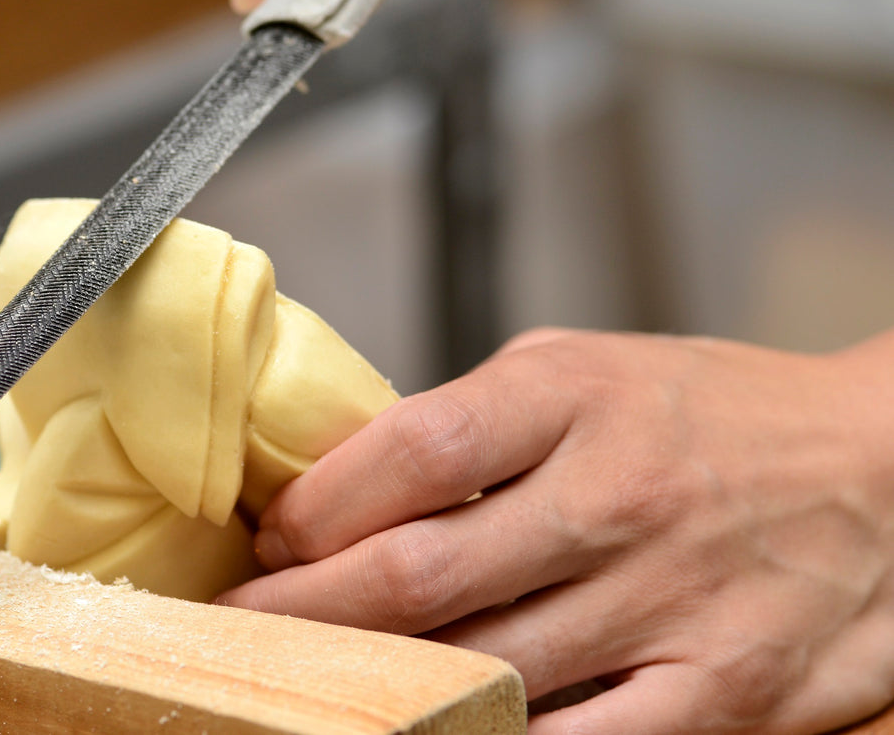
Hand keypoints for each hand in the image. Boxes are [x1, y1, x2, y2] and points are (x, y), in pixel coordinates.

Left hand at [218, 328, 893, 733]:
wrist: (888, 469)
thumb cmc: (712, 416)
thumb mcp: (586, 371)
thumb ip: (473, 422)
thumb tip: (347, 485)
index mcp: (571, 396)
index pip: (404, 452)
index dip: (312, 508)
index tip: (271, 539)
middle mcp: (615, 496)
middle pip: (416, 575)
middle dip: (302, 613)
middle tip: (241, 628)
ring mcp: (668, 602)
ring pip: (480, 668)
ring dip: (370, 685)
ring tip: (306, 685)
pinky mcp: (720, 692)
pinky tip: (429, 728)